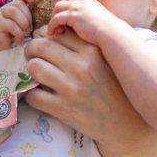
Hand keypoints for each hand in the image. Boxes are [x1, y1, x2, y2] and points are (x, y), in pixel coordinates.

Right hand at [0, 0, 34, 48]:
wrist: (2, 49)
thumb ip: (31, 16)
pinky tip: (20, 40)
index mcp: (14, 6)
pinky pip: (10, 25)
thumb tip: (43, 10)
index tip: (33, 3)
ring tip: (25, 33)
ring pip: (14, 12)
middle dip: (28, 17)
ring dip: (23, 24)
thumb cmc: (17, 36)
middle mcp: (5, 8)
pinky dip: (18, 33)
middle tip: (30, 29)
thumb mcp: (26, 25)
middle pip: (19, 4)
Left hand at [23, 28, 150, 154]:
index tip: (44, 41)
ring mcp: (71, 89)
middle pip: (40, 46)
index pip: (57, 33)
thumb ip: (85, 45)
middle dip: (32, 49)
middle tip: (34, 55)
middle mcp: (81, 67)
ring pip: (34, 68)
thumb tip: (53, 33)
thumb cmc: (115, 88)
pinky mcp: (62, 109)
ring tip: (37, 73)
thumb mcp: (106, 60)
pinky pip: (33, 95)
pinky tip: (40, 94)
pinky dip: (32, 94)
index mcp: (93, 51)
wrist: (125, 123)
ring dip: (31, 70)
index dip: (44, 35)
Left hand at [47, 0, 117, 45]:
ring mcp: (77, 7)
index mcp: (89, 3)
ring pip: (58, 9)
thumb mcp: (99, 24)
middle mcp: (82, 2)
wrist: (112, 33)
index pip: (71, 4)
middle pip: (62, 4)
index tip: (63, 26)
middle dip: (57, 15)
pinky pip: (57, 19)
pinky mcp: (73, 15)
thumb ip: (90, 24)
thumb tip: (84, 31)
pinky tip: (53, 34)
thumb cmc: (109, 32)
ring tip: (53, 32)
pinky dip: (52, 26)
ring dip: (53, 20)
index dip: (65, 14)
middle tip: (56, 28)